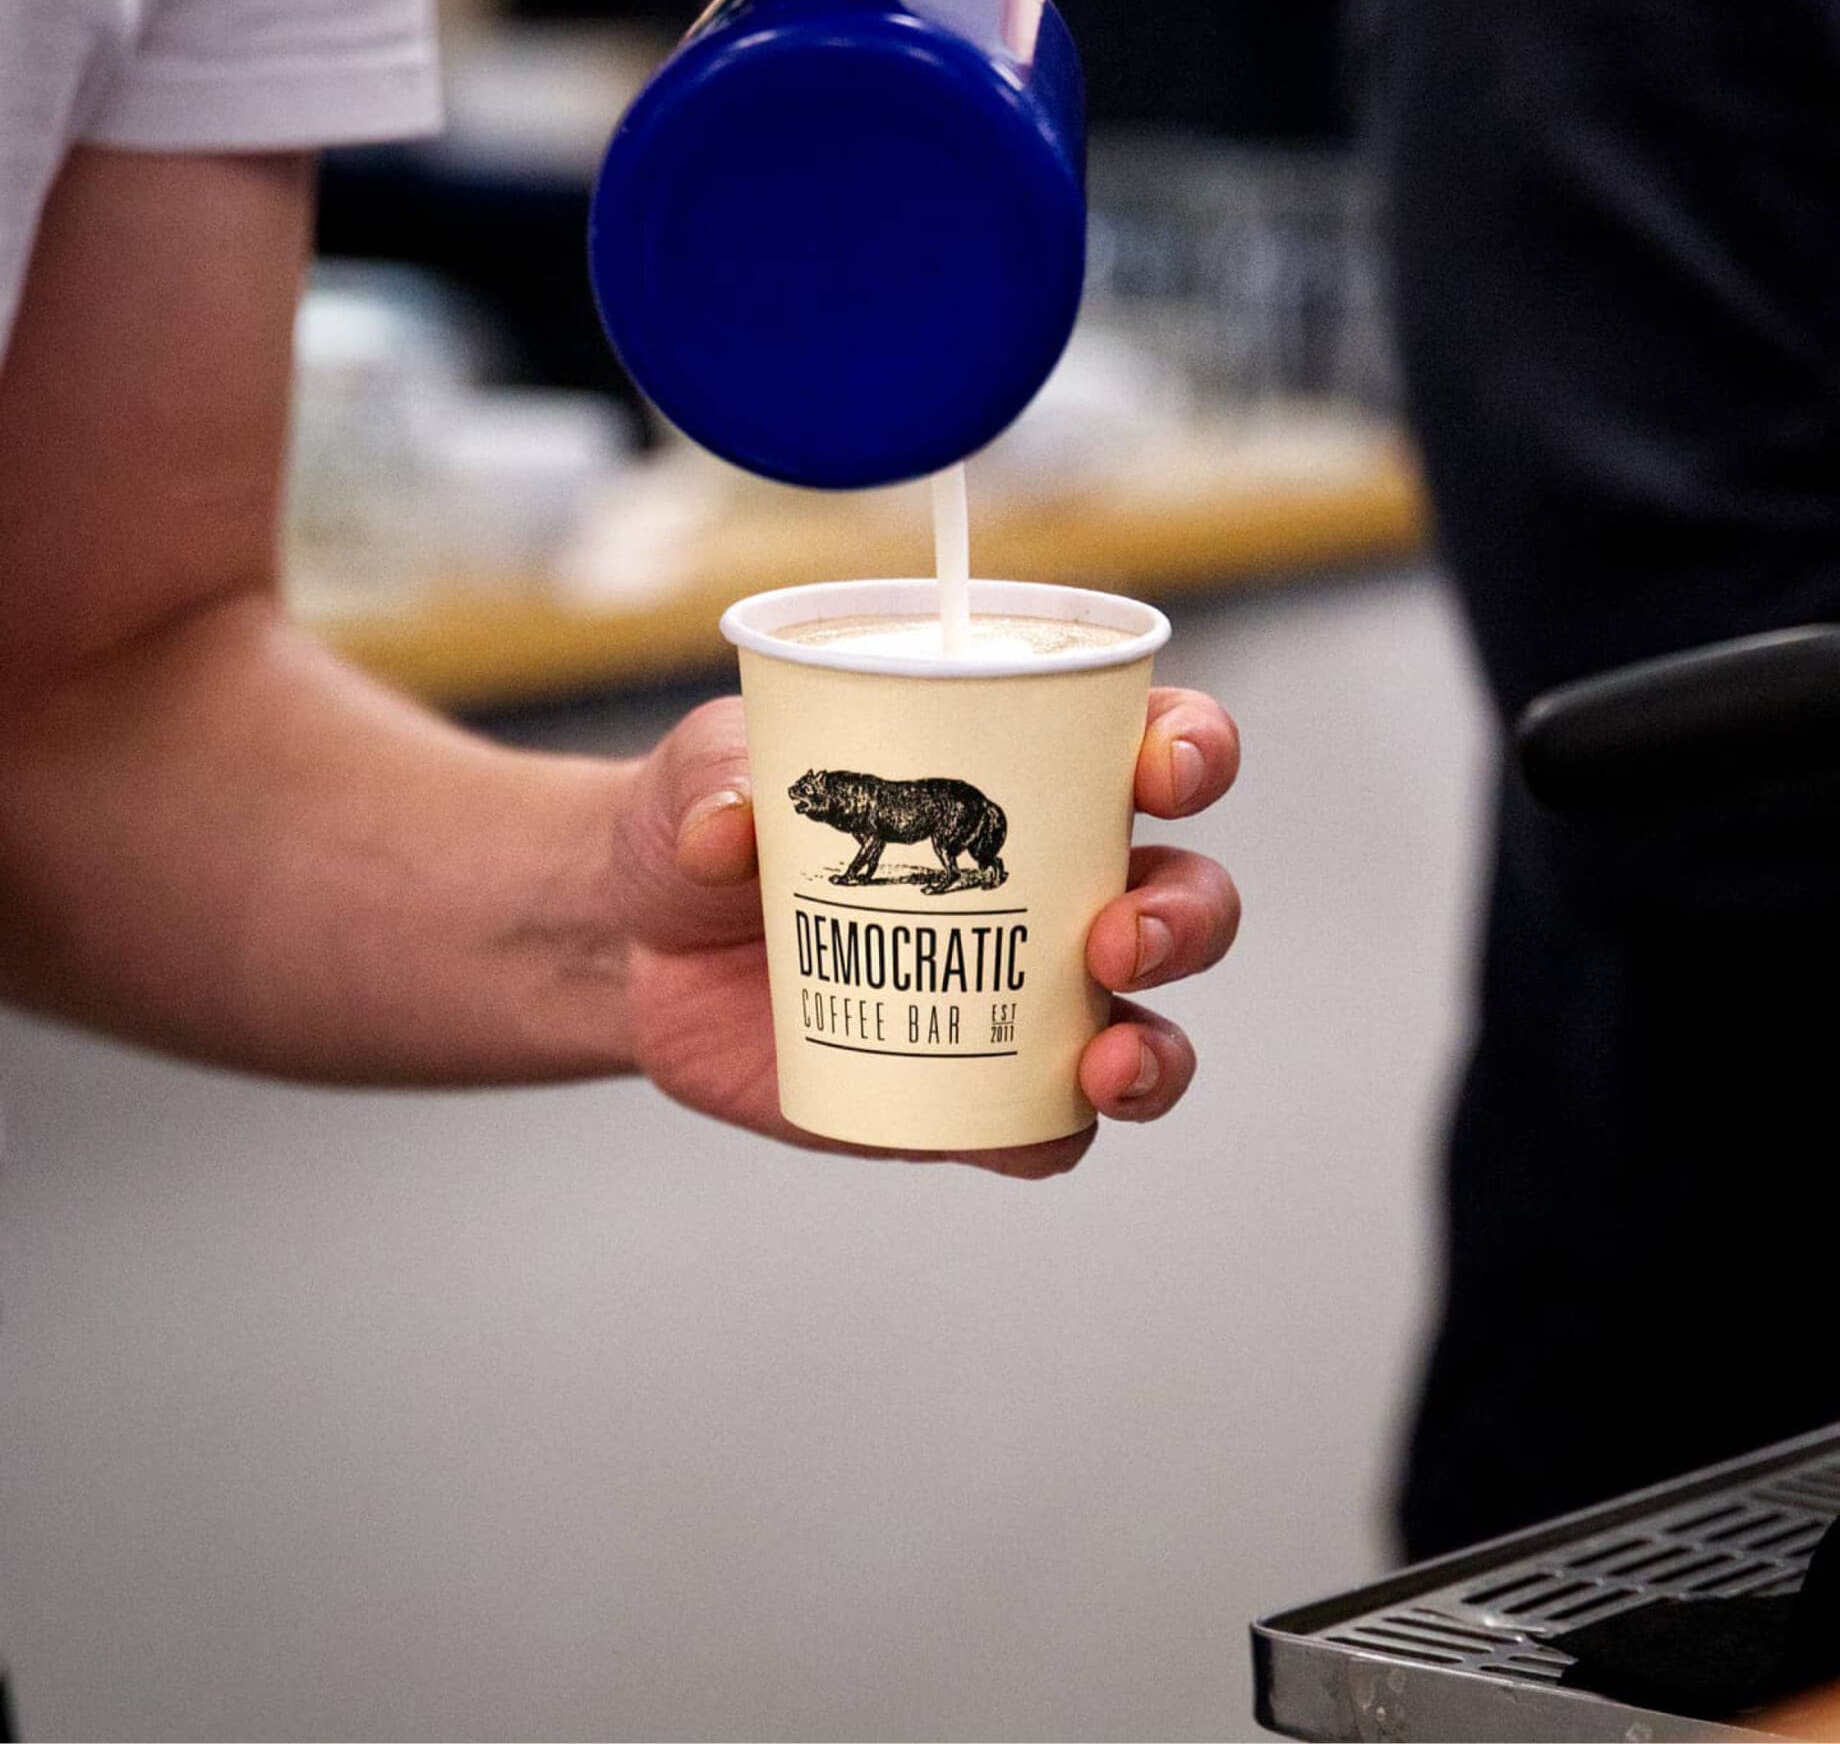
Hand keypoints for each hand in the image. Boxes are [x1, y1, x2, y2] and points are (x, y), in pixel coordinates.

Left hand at [608, 688, 1241, 1175]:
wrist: (641, 945)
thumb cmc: (707, 822)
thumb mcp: (705, 771)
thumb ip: (716, 776)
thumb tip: (731, 826)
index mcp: (1024, 775)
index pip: (1149, 747)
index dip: (1191, 751)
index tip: (1163, 772)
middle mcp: (1053, 886)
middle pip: (1184, 897)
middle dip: (1186, 918)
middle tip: (1117, 935)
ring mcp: (1022, 998)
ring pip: (1147, 1025)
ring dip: (1157, 1047)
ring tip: (1105, 1056)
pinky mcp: (970, 1092)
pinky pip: (1047, 1132)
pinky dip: (1057, 1135)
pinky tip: (1030, 1129)